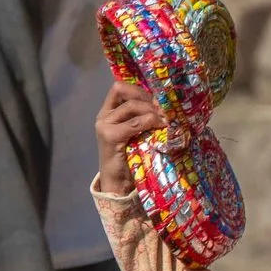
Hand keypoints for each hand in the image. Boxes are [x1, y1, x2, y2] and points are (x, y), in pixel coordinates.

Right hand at [95, 81, 164, 195]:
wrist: (119, 183)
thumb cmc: (131, 157)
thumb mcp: (138, 133)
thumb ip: (143, 118)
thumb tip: (164, 105)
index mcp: (108, 112)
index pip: (120, 87)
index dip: (139, 90)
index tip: (157, 100)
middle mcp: (104, 116)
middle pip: (125, 92)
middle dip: (148, 99)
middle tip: (165, 110)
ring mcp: (105, 125)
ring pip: (132, 106)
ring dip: (152, 111)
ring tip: (165, 120)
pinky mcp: (110, 137)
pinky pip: (134, 123)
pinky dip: (149, 122)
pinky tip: (160, 127)